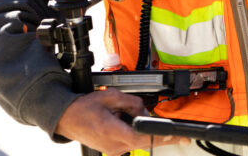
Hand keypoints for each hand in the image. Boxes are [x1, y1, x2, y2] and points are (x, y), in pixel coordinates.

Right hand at [54, 89, 190, 153]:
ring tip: (127, 116)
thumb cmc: (85, 108)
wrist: (67, 118)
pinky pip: (131, 142)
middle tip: (179, 136)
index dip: (159, 136)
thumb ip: (133, 102)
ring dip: (143, 130)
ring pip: (138, 141)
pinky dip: (135, 133)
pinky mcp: (113, 150)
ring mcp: (113, 150)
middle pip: (144, 140)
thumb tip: (146, 111)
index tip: (175, 136)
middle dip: (160, 134)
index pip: (141, 136)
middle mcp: (113, 145)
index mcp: (111, 130)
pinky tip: (126, 122)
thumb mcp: (111, 96)